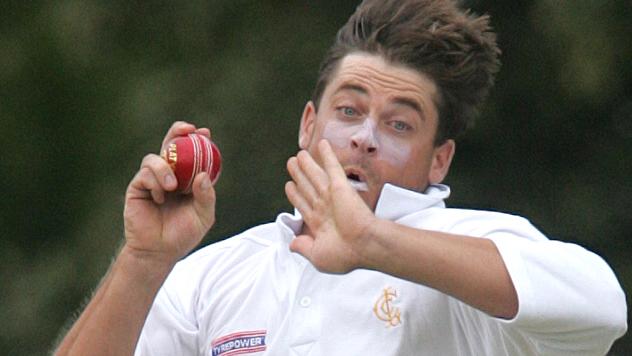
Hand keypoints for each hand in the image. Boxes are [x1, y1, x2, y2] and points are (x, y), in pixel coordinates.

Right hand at [123, 121, 215, 263]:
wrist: (159, 252)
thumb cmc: (183, 235)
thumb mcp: (203, 216)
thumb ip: (206, 196)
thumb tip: (203, 175)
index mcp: (187, 179)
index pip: (192, 154)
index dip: (197, 140)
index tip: (204, 132)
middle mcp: (169, 175)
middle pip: (170, 145)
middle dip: (177, 132)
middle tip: (187, 130)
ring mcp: (152, 180)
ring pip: (154, 158)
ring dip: (165, 168)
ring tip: (173, 187)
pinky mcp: (137, 188)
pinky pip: (144, 175)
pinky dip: (155, 183)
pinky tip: (160, 198)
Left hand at [285, 140, 376, 272]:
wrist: (363, 246)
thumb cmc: (345, 254)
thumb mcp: (317, 257)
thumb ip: (302, 248)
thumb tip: (292, 244)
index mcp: (319, 224)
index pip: (304, 205)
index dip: (295, 195)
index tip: (290, 186)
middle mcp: (325, 208)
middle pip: (307, 187)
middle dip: (298, 175)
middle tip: (291, 163)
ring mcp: (332, 196)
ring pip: (315, 176)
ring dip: (306, 164)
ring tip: (297, 155)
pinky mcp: (340, 186)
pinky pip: (331, 167)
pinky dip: (327, 155)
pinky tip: (322, 144)